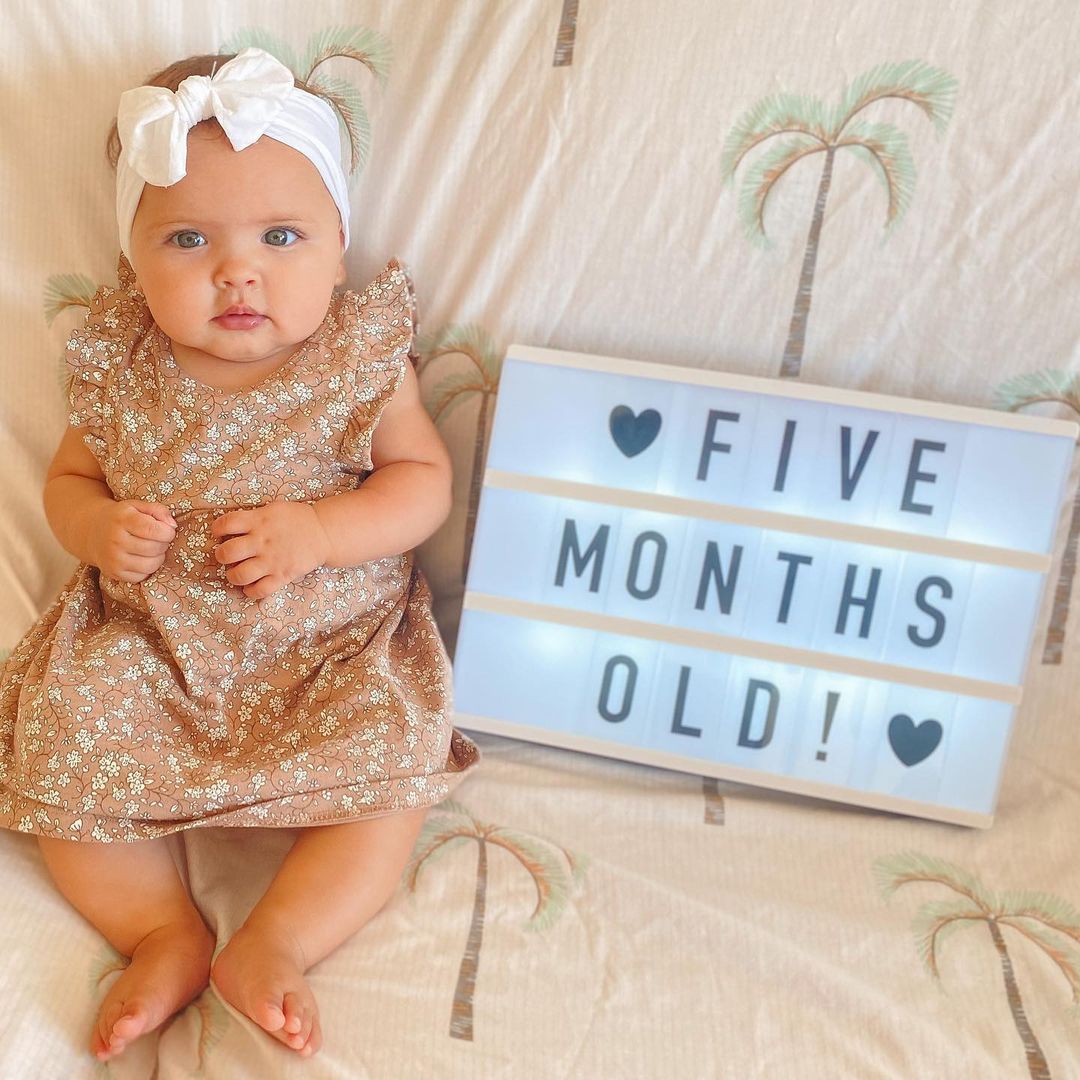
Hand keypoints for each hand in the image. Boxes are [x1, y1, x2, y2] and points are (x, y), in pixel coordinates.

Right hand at [91, 500, 175, 582]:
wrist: (92, 532)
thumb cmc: (121, 518)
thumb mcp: (137, 506)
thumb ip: (158, 510)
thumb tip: (172, 526)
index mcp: (122, 520)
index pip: (153, 530)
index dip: (167, 532)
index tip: (167, 530)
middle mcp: (115, 540)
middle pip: (154, 548)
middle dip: (164, 544)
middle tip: (159, 539)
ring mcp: (113, 559)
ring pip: (151, 565)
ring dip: (158, 558)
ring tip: (153, 549)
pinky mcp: (114, 573)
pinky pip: (142, 577)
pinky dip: (147, 569)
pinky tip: (142, 559)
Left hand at [211, 501, 330, 599]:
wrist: (324, 532)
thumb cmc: (296, 519)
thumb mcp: (273, 509)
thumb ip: (253, 516)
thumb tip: (230, 528)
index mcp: (259, 520)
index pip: (225, 523)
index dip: (217, 529)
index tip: (220, 533)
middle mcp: (262, 541)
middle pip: (227, 553)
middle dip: (221, 555)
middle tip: (228, 555)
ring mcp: (271, 561)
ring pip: (239, 575)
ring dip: (233, 576)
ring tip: (237, 572)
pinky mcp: (282, 576)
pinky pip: (259, 591)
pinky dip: (250, 591)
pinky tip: (251, 585)